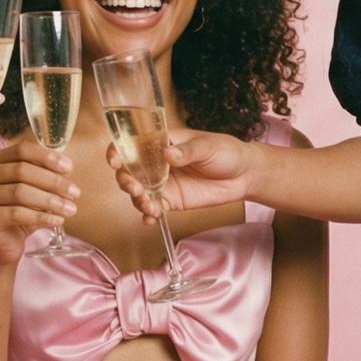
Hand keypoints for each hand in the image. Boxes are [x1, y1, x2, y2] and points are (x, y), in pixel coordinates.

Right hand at [0, 140, 78, 264]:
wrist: (2, 245)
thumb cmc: (20, 215)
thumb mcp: (35, 192)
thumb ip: (47, 179)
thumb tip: (66, 172)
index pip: (22, 150)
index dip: (47, 157)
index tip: (69, 168)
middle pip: (22, 171)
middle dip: (53, 182)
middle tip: (75, 193)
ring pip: (19, 192)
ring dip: (50, 200)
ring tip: (70, 209)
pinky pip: (15, 213)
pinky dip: (40, 217)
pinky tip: (57, 220)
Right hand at [107, 127, 256, 219]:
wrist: (245, 175)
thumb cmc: (226, 151)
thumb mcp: (208, 146)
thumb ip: (186, 151)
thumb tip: (167, 153)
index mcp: (161, 141)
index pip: (132, 143)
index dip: (118, 150)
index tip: (115, 161)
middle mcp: (156, 162)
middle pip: (129, 170)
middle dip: (126, 180)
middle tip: (135, 188)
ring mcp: (162, 182)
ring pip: (138, 191)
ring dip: (136, 199)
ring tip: (148, 205)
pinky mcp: (171, 200)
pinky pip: (152, 208)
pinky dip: (147, 214)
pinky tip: (150, 218)